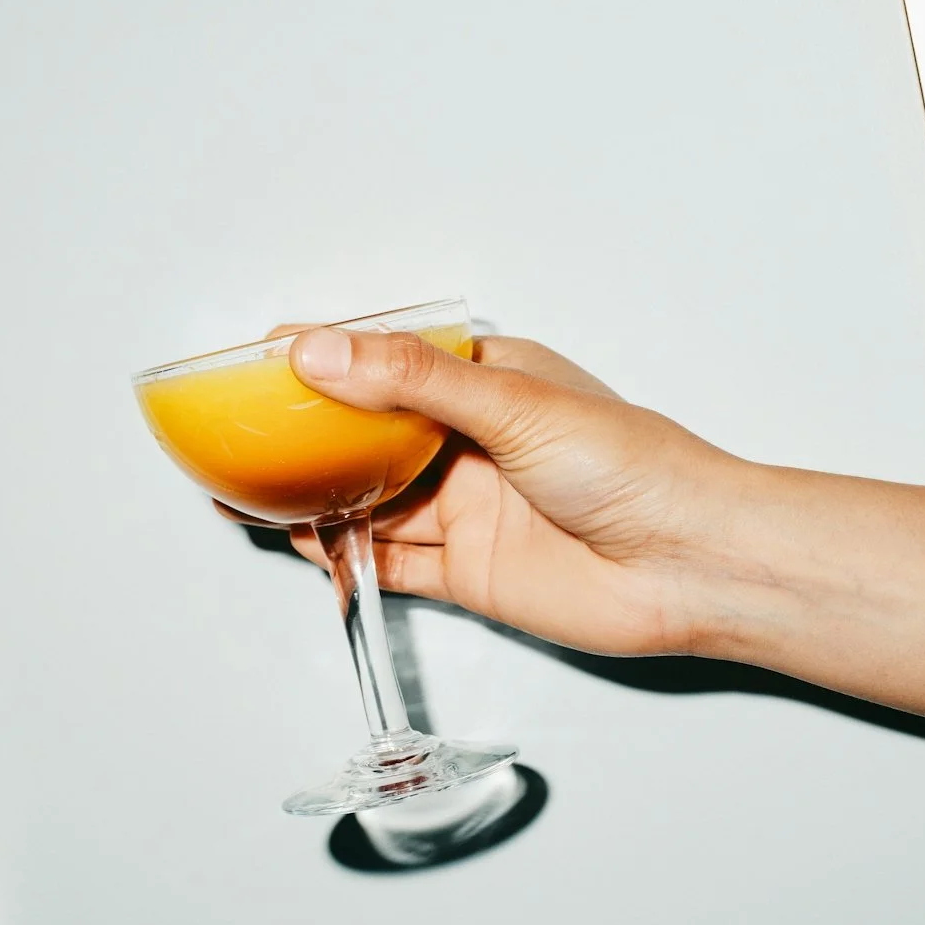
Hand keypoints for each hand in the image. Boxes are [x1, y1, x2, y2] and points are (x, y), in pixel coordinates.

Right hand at [221, 324, 747, 656]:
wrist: (689, 565)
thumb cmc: (634, 467)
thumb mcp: (513, 405)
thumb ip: (410, 383)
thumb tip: (321, 352)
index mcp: (489, 383)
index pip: (389, 360)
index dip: (326, 358)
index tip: (261, 359)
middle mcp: (471, 445)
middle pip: (367, 436)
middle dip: (303, 437)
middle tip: (235, 435)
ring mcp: (467, 510)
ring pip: (368, 502)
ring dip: (311, 500)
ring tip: (244, 494)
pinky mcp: (468, 573)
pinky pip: (390, 563)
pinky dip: (345, 560)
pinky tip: (305, 549)